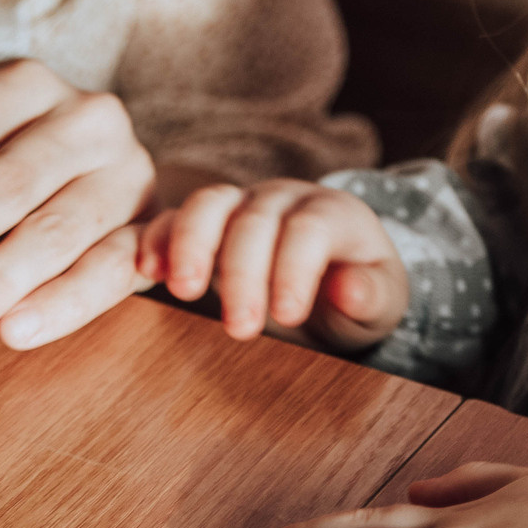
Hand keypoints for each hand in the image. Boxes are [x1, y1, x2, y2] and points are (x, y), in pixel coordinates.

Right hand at [138, 180, 407, 347]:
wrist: (335, 276)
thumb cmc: (359, 289)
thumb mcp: (381, 300)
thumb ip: (371, 294)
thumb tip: (349, 288)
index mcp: (332, 213)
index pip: (309, 229)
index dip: (295, 268)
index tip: (288, 315)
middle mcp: (282, 200)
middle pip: (255, 220)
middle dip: (243, 272)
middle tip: (240, 328)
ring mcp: (240, 205)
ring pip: (208, 205)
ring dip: (191, 245)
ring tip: (184, 291)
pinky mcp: (205, 224)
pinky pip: (173, 218)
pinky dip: (156, 239)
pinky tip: (146, 272)